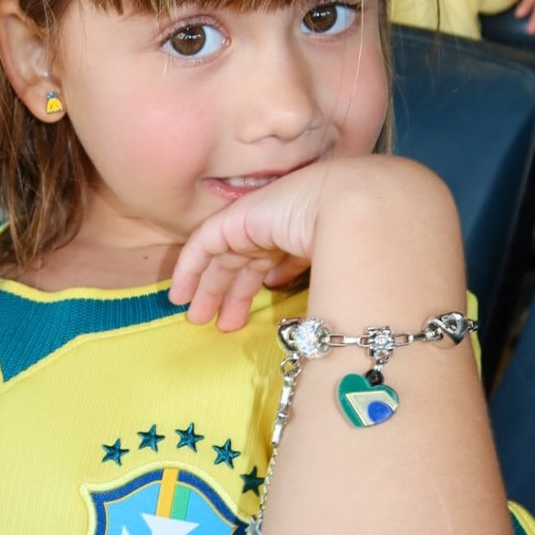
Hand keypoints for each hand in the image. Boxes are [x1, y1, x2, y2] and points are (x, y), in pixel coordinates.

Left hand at [169, 158, 363, 330]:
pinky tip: (179, 294)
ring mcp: (254, 222)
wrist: (353, 208)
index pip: (267, 265)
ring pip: (222, 259)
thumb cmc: (355, 243)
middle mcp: (273, 228)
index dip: (253, 291)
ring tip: (199, 319)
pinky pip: (202, 245)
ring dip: (210, 289)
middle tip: (218, 326)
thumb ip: (304, 277)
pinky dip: (188, 269)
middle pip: (243, 266)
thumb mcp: (329, 270)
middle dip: (230, 296)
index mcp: (296, 238)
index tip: (243, 320)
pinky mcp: (235, 219)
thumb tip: (283, 291)